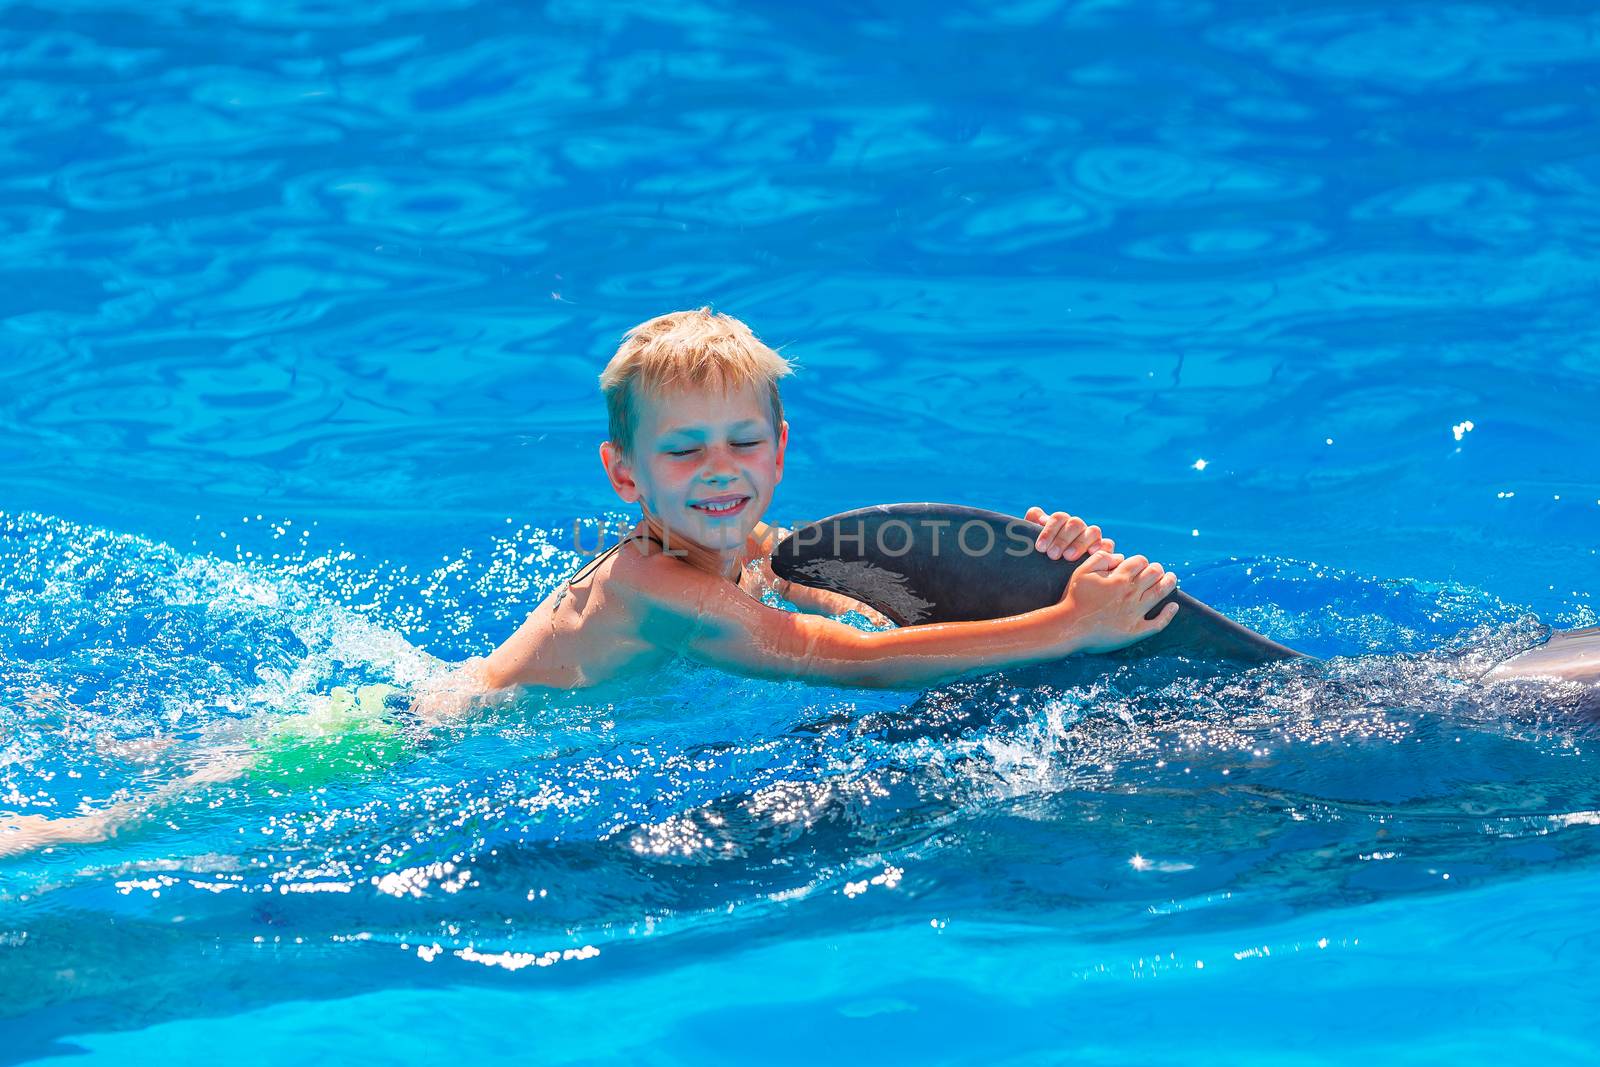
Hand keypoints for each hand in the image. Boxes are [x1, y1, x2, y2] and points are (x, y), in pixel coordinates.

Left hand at [1024, 506, 1113, 560]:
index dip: (1049, 531)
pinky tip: (1091, 555)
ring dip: (1080, 543)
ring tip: (1068, 557)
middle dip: (1062, 539)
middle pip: (1075, 523)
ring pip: (1092, 531)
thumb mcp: (1031, 545)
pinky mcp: (1103, 549)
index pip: (1058, 518)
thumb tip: (1036, 516)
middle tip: (1052, 555)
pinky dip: (1101, 547)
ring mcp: (1091, 537)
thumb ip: (1030, 527)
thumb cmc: (1041, 558)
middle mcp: (1078, 527)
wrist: (1052, 577)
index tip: (1040, 547)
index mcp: (1061, 522)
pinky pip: (1107, 544)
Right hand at [1057, 551, 1178, 653]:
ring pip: (1160, 593)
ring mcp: (1135, 612)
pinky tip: (1173, 607)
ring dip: (1169, 583)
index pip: (1140, 561)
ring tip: (1172, 579)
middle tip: (1158, 570)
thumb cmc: (1074, 598)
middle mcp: (1131, 593)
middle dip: (1157, 569)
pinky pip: (1157, 623)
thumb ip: (1101, 558)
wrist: (1069, 627)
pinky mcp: (1135, 631)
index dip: (1141, 561)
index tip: (1140, 564)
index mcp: (1119, 578)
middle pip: (1154, 574)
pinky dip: (1168, 614)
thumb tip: (1119, 557)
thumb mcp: (1082, 571)